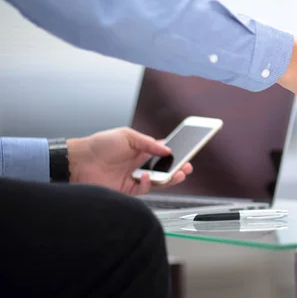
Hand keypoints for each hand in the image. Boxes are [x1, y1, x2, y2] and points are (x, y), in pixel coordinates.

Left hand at [67, 127, 192, 194]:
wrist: (79, 162)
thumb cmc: (100, 144)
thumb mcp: (127, 136)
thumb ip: (148, 143)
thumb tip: (166, 149)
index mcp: (141, 149)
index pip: (163, 151)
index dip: (176, 153)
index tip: (187, 153)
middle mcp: (140, 164)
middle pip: (164, 168)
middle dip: (178, 168)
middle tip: (187, 168)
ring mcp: (135, 177)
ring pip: (158, 181)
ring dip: (170, 178)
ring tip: (178, 174)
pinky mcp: (128, 189)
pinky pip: (144, 189)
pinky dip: (148, 184)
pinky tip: (146, 177)